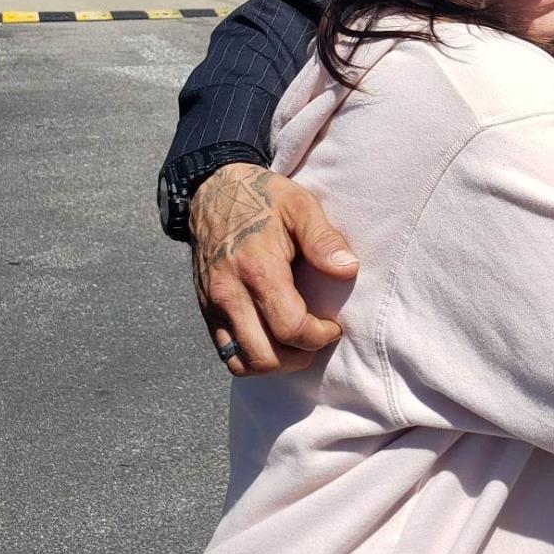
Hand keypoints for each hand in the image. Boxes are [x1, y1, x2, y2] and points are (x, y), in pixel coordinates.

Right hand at [189, 163, 356, 375]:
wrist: (212, 191)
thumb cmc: (263, 197)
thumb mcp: (300, 205)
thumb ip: (323, 238)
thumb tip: (347, 269)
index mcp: (257, 269)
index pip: (289, 328)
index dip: (318, 336)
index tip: (333, 325)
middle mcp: (229, 293)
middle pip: (264, 357)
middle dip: (299, 356)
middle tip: (317, 337)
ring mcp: (213, 305)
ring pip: (241, 363)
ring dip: (274, 363)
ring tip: (296, 344)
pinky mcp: (205, 310)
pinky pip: (225, 352)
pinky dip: (251, 357)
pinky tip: (272, 339)